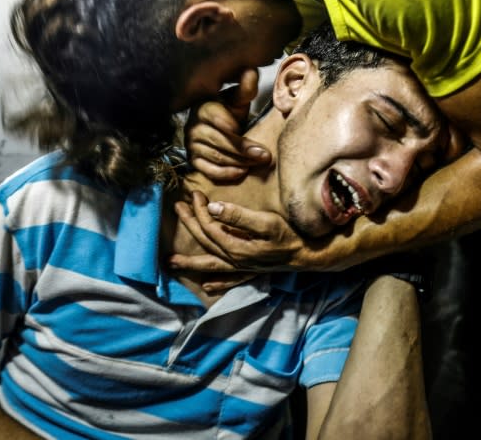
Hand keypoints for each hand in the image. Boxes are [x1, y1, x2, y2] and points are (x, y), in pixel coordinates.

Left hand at [170, 190, 322, 271]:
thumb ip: (239, 216)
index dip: (200, 210)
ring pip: (211, 263)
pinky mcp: (253, 270)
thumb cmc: (289, 237)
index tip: (195, 194)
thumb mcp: (266, 223)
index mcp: (235, 247)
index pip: (210, 226)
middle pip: (205, 242)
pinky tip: (207, 285)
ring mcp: (243, 267)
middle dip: (190, 225)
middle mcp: (235, 259)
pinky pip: (230, 279)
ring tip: (171, 263)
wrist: (309, 255)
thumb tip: (213, 208)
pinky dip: (217, 282)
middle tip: (176, 209)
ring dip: (191, 262)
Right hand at [185, 69, 271, 181]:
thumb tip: (251, 71)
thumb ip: (245, 89)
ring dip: (239, 162)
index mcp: (204, 108)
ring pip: (216, 156)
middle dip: (243, 149)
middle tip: (264, 155)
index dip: (229, 124)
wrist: (218, 128)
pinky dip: (225, 173)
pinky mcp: (194, 161)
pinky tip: (241, 172)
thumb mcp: (238, 100)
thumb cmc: (230, 111)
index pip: (215, 118)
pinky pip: (208, 170)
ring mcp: (192, 145)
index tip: (243, 129)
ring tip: (259, 162)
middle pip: (219, 141)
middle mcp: (194, 127)